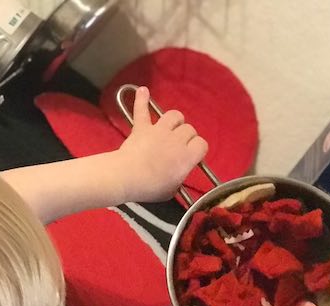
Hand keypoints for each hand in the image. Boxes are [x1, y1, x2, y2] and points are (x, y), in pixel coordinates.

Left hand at [116, 86, 207, 202]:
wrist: (127, 176)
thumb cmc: (150, 187)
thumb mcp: (171, 190)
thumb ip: (178, 180)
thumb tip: (177, 176)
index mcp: (187, 156)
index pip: (202, 145)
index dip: (198, 150)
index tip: (192, 157)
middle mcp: (177, 139)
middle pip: (189, 129)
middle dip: (186, 137)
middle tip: (178, 148)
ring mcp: (159, 131)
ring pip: (174, 116)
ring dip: (175, 121)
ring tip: (171, 128)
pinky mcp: (142, 128)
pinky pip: (142, 110)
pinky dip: (142, 100)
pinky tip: (143, 91)